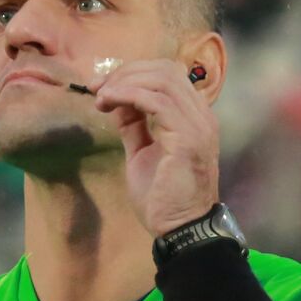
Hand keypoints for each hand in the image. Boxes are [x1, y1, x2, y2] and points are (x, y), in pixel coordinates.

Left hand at [92, 59, 218, 235]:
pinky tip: (108, 103)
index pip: (168, 75)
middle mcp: (202, 116)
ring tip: (101, 97)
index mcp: (194, 117)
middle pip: (165, 70)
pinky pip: (156, 100)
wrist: (180, 229)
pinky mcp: (187, 137)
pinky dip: (128, 95)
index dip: (133, 73)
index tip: (103, 87)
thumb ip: (135, 125)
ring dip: (124, 82)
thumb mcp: (142, 153)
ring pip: (161, 80)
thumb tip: (118, 101)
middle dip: (126, 73)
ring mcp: (198, 125)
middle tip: (98, 88)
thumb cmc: (163, 199)